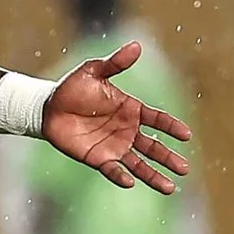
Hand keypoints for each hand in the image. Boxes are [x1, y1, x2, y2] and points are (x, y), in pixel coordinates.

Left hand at [41, 41, 192, 193]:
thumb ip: (115, 63)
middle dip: (169, 158)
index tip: (186, 135)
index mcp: (131, 110)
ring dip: (154, 176)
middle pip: (154, 147)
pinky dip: (121, 177)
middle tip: (185, 169)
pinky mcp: (98, 158)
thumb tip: (137, 45)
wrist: (47, 107)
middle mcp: (127, 130)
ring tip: (171, 188)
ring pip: (139, 164)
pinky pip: (113, 170)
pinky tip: (130, 183)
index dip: (171, 127)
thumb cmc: (71, 88)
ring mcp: (114, 146)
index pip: (157, 120)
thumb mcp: (93, 72)